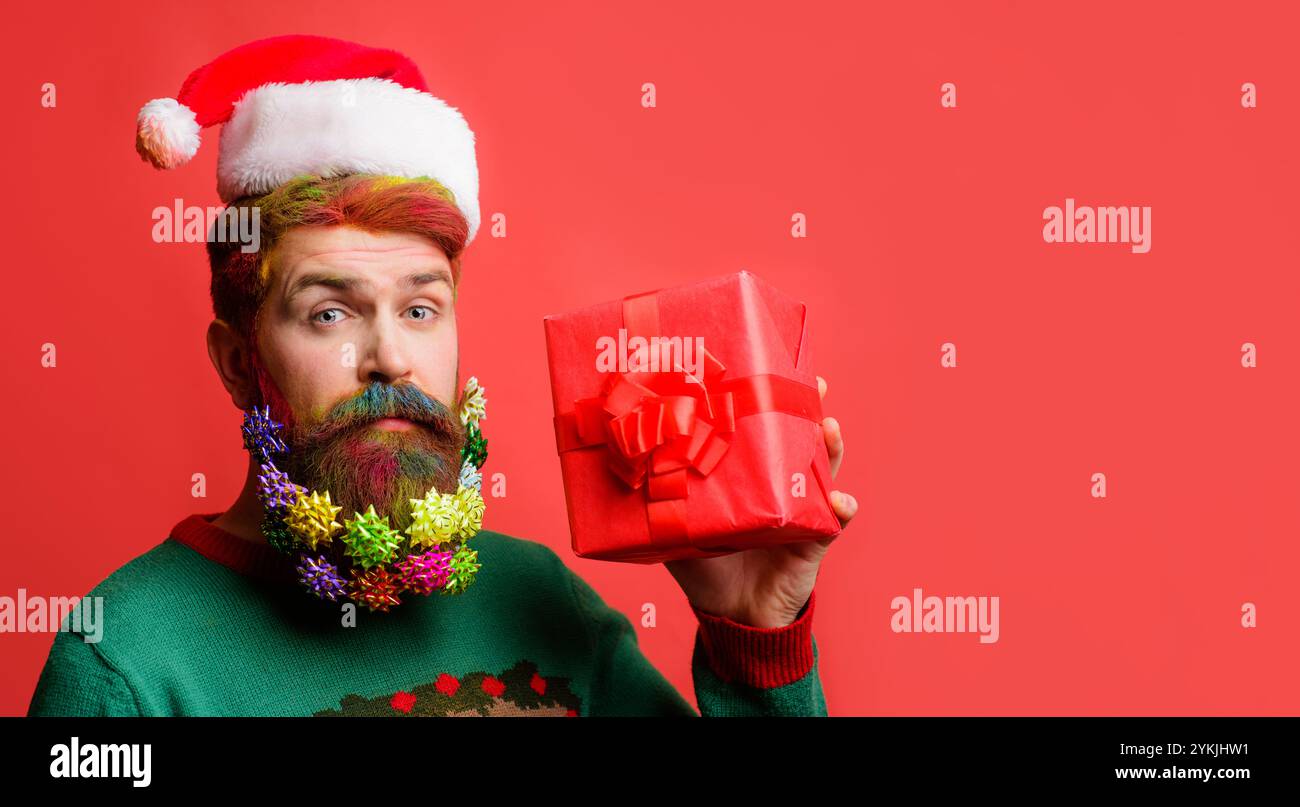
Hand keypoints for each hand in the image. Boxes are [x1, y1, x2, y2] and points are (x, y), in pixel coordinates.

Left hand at [663, 375, 857, 627]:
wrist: (733, 615)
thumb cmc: (706, 569)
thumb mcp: (676, 530)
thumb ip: (660, 501)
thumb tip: (624, 466)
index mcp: (748, 476)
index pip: (759, 430)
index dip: (766, 402)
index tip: (767, 369)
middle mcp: (779, 484)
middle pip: (798, 438)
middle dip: (808, 408)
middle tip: (811, 384)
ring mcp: (802, 508)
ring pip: (824, 468)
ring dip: (830, 447)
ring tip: (830, 428)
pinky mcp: (816, 538)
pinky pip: (836, 519)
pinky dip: (842, 508)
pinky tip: (840, 501)